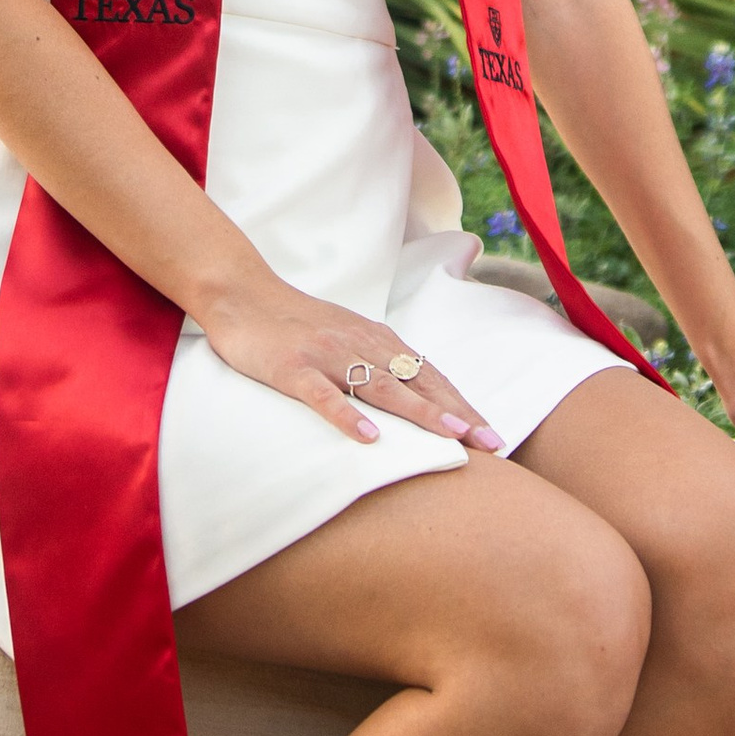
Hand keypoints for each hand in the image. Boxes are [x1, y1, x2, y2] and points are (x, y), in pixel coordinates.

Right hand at [197, 275, 505, 454]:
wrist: (241, 292)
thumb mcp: (346, 338)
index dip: (462, 405)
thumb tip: (416, 397)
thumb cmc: (295, 323)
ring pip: (380, 386)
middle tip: (491, 443)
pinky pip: (322, 394)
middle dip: (457, 414)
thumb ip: (377, 363)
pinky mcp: (292, 367)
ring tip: (451, 438)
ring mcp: (327, 355)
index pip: (430, 375)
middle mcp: (360, 344)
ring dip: (420, 412)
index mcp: (376, 340)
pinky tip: (368, 437)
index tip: (493, 435)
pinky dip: (346, 415)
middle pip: (417, 382)